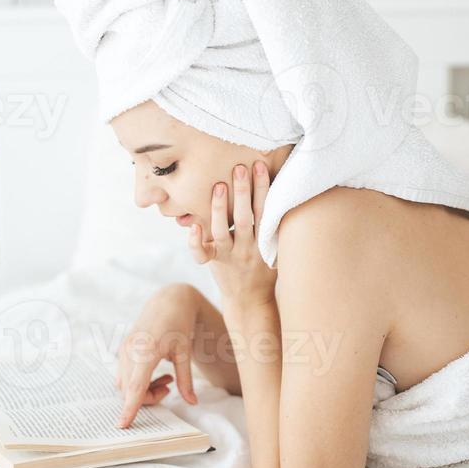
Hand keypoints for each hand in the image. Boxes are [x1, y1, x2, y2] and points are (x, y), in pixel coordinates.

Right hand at [115, 282, 200, 428]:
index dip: (130, 407)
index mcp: (146, 350)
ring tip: (167, 379)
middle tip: (170, 387)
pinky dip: (138, 382)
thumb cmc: (179, 324)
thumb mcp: (185, 352)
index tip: (122, 425)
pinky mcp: (123, 350)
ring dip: (144, 390)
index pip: (135, 386)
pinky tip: (156, 373)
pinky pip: (125, 376)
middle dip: (149, 397)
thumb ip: (186, 380)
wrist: (168, 301)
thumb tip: (192, 403)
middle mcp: (130, 350)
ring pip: (126, 385)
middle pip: (131, 390)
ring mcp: (124, 349)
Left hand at [189, 161, 277, 307]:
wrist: (250, 301)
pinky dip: (195, 241)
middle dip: (244, 192)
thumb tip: (276, 188)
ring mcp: (229, 255)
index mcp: (264, 240)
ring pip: (222, 232)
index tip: (260, 166)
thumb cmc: (263, 266)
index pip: (265, 211)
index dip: (264, 188)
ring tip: (218, 185)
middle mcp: (248, 248)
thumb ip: (272, 223)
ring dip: (220, 208)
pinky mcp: (214, 262)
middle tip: (240, 168)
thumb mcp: (274, 246)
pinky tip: (192, 225)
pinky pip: (202, 254)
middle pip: (246, 218)